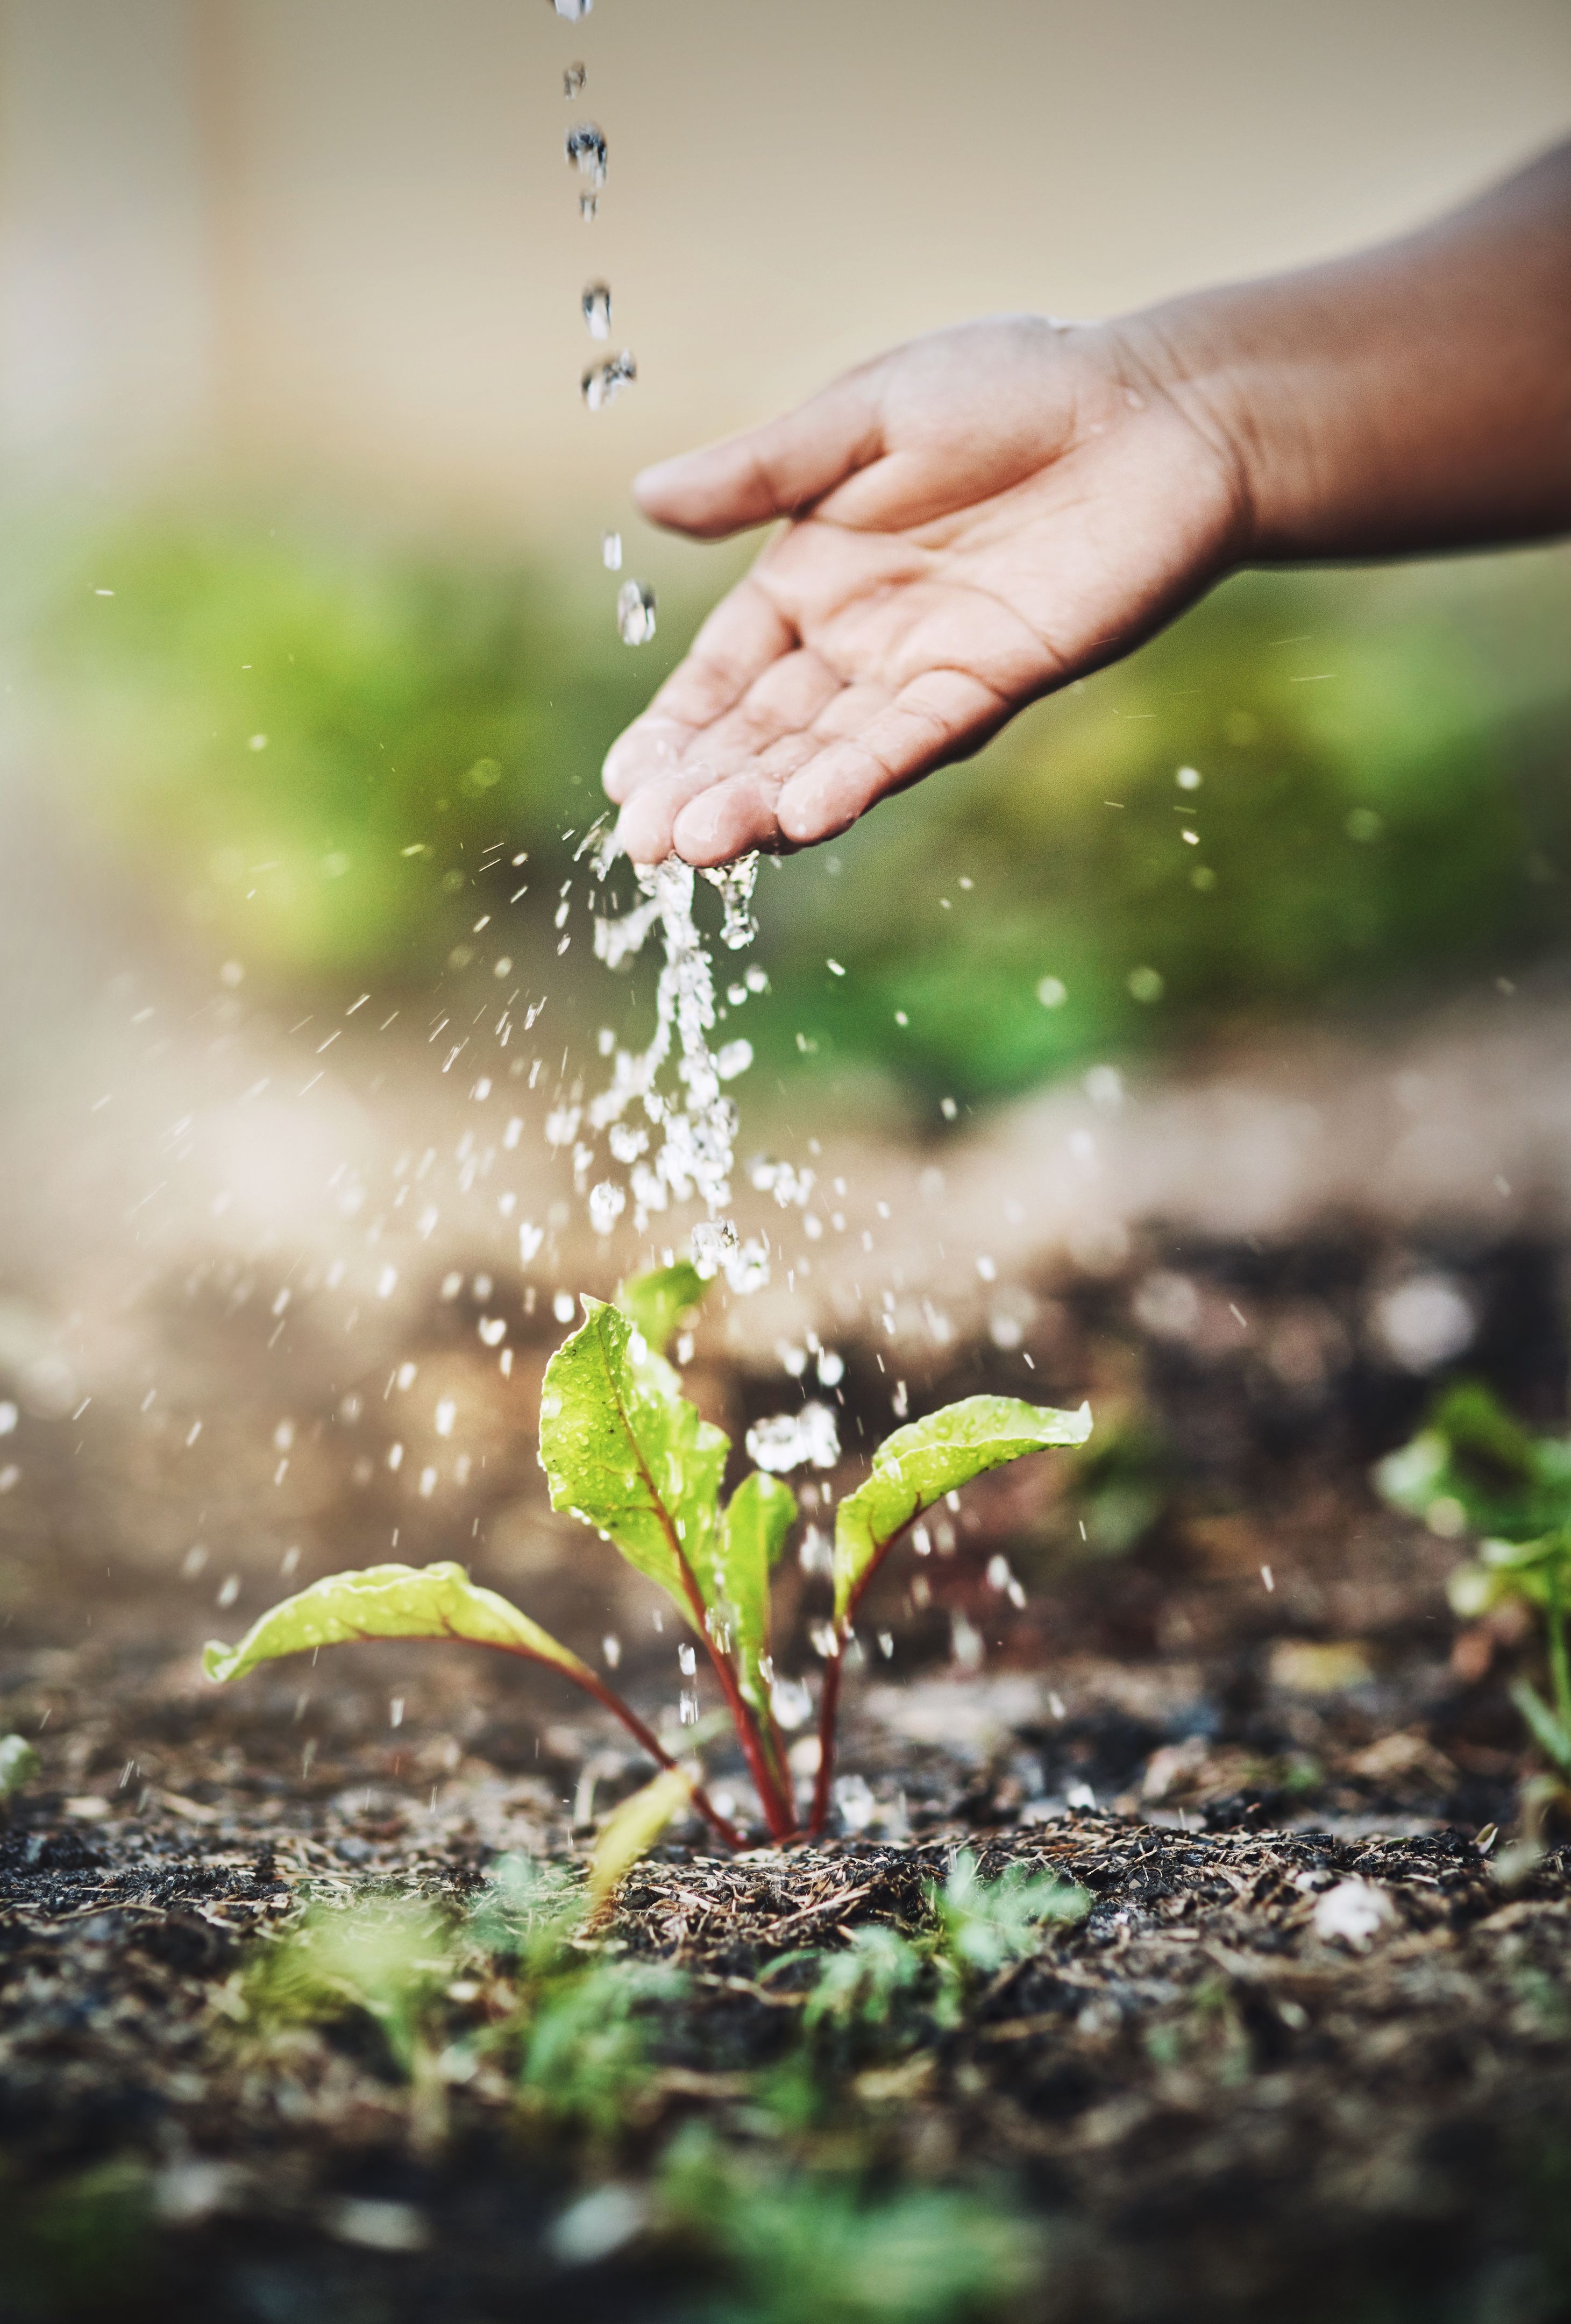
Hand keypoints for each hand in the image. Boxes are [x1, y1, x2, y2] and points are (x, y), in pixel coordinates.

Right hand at [603, 314, 1248, 866]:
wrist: (1156, 409)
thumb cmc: (1016, 387)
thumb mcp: (867, 414)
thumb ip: (763, 470)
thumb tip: (642, 497)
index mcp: (812, 575)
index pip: (723, 673)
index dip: (675, 729)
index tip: (626, 781)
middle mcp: (857, 640)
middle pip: (763, 733)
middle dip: (703, 789)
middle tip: (649, 848)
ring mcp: (920, 671)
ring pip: (824, 754)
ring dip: (762, 803)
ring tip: (703, 847)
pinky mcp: (990, 683)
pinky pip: (911, 742)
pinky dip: (857, 779)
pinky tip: (802, 815)